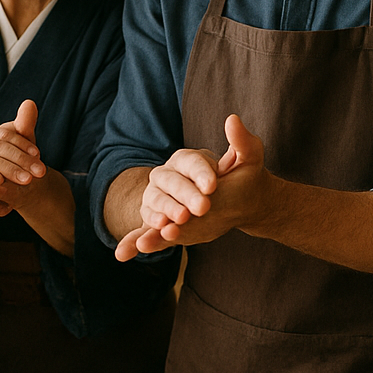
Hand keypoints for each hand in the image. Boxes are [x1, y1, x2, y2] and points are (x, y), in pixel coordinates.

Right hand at [116, 114, 268, 259]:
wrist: (242, 203)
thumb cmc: (243, 177)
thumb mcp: (249, 158)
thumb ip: (242, 140)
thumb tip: (232, 119)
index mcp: (187, 160)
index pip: (189, 163)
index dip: (200, 173)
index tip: (214, 185)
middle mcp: (169, 178)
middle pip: (169, 183)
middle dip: (183, 195)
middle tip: (202, 208)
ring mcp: (163, 202)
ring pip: (153, 204)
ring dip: (160, 214)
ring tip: (172, 227)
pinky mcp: (162, 224)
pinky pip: (143, 232)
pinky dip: (133, 241)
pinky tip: (122, 254)